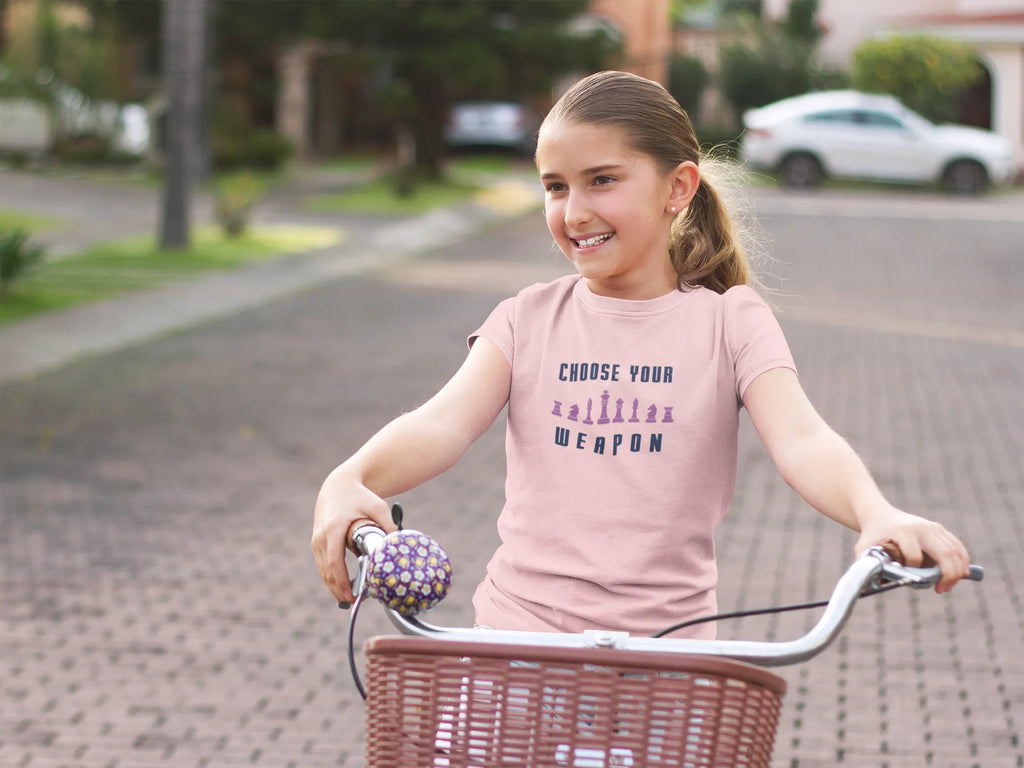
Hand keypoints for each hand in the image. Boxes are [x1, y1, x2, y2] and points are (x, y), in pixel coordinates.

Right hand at [311, 469, 393, 603]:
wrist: (338, 484)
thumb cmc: (359, 495)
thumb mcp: (377, 506)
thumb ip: (387, 525)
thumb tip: (398, 545)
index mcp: (334, 528)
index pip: (335, 561)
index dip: (342, 581)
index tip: (351, 594)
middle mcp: (321, 536)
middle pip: (327, 570)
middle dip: (338, 588)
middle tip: (353, 602)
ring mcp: (317, 539)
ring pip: (323, 570)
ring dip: (333, 585)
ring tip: (348, 598)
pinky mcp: (317, 541)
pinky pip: (322, 564)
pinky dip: (330, 576)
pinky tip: (340, 586)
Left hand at [855, 507, 970, 593]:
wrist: (879, 515)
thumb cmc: (872, 536)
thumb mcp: (864, 549)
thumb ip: (867, 567)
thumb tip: (868, 588)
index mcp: (902, 532)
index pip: (914, 556)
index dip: (915, 571)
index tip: (911, 581)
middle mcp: (921, 528)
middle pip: (944, 553)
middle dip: (948, 575)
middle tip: (941, 590)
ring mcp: (933, 527)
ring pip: (955, 551)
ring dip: (957, 572)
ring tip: (947, 586)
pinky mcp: (939, 529)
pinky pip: (957, 546)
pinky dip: (963, 561)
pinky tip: (961, 574)